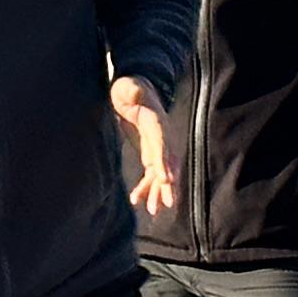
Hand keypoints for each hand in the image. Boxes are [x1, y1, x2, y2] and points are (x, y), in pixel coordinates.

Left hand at [110, 76, 175, 213]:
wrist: (133, 89)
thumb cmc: (129, 87)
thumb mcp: (128, 85)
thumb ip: (132, 89)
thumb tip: (134, 90)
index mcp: (156, 121)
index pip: (162, 143)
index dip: (165, 161)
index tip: (167, 178)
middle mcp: (161, 137)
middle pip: (167, 162)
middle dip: (168, 184)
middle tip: (168, 202)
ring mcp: (157, 146)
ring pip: (160, 172)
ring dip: (158, 192)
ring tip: (154, 210)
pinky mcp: (149, 152)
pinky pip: (150, 173)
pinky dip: (146, 188)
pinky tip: (138, 201)